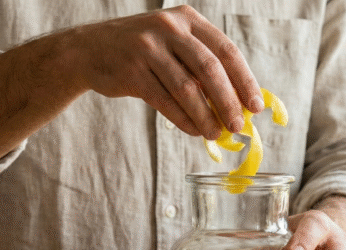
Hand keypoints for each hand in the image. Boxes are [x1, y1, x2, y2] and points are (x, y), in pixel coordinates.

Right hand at [68, 5, 262, 138]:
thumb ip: (200, 64)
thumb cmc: (142, 50)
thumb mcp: (172, 42)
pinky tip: (194, 130)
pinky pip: (165, 101)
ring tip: (216, 134)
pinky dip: (183, 120)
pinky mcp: (131, 72)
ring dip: (205, 116)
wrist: (89, 49)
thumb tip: (236, 102)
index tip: (256, 107)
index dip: (244, 81)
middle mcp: (169, 28)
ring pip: (187, 89)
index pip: (226, 51)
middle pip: (210, 69)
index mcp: (187, 18)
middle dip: (228, 102)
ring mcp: (148, 48)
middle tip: (239, 126)